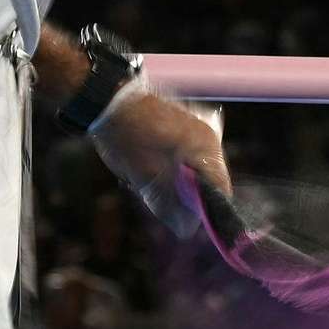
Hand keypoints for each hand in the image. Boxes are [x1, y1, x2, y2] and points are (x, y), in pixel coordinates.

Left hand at [89, 90, 230, 238]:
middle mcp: (207, 137)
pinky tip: (144, 167)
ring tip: (142, 181)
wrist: (106, 97)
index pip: (221, 189)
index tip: (186, 223)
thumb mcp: (146, 177)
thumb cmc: (128, 138)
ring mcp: (194, 129)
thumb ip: (169, 205)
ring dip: (172, 182)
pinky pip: (182, 156)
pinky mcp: (180, 125)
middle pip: (207, 180)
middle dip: (184, 197)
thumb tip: (186, 230)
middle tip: (155, 200)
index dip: (208, 211)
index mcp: (206, 148)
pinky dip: (168, 168)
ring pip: (192, 169)